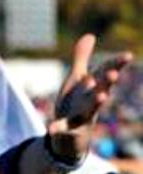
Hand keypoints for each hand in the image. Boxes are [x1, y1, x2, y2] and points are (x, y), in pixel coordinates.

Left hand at [48, 35, 131, 162]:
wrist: (70, 133)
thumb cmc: (76, 101)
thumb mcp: (78, 79)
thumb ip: (82, 58)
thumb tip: (90, 35)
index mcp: (93, 86)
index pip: (106, 73)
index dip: (116, 65)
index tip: (128, 55)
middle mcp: (92, 100)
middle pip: (102, 89)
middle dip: (108, 82)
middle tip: (114, 73)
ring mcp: (82, 115)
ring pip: (91, 108)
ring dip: (96, 102)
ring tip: (102, 97)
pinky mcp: (69, 128)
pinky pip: (63, 128)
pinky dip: (57, 128)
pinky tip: (50, 128)